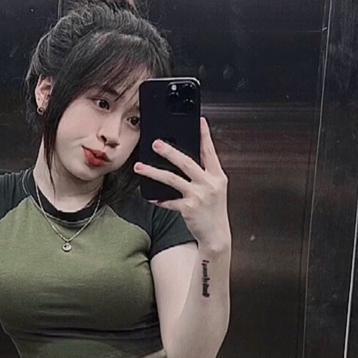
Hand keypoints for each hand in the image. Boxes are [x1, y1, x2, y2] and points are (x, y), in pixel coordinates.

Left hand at [134, 117, 229, 249]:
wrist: (216, 236)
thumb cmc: (213, 212)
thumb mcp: (214, 190)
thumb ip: (203, 175)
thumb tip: (183, 161)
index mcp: (218, 176)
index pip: (210, 151)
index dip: (205, 135)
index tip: (200, 121)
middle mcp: (209, 184)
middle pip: (186, 162)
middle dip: (169, 151)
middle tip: (155, 143)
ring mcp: (199, 195)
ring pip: (172, 179)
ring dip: (153, 172)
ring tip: (139, 167)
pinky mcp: (188, 208)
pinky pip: (169, 201)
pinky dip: (159, 199)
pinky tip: (150, 196)